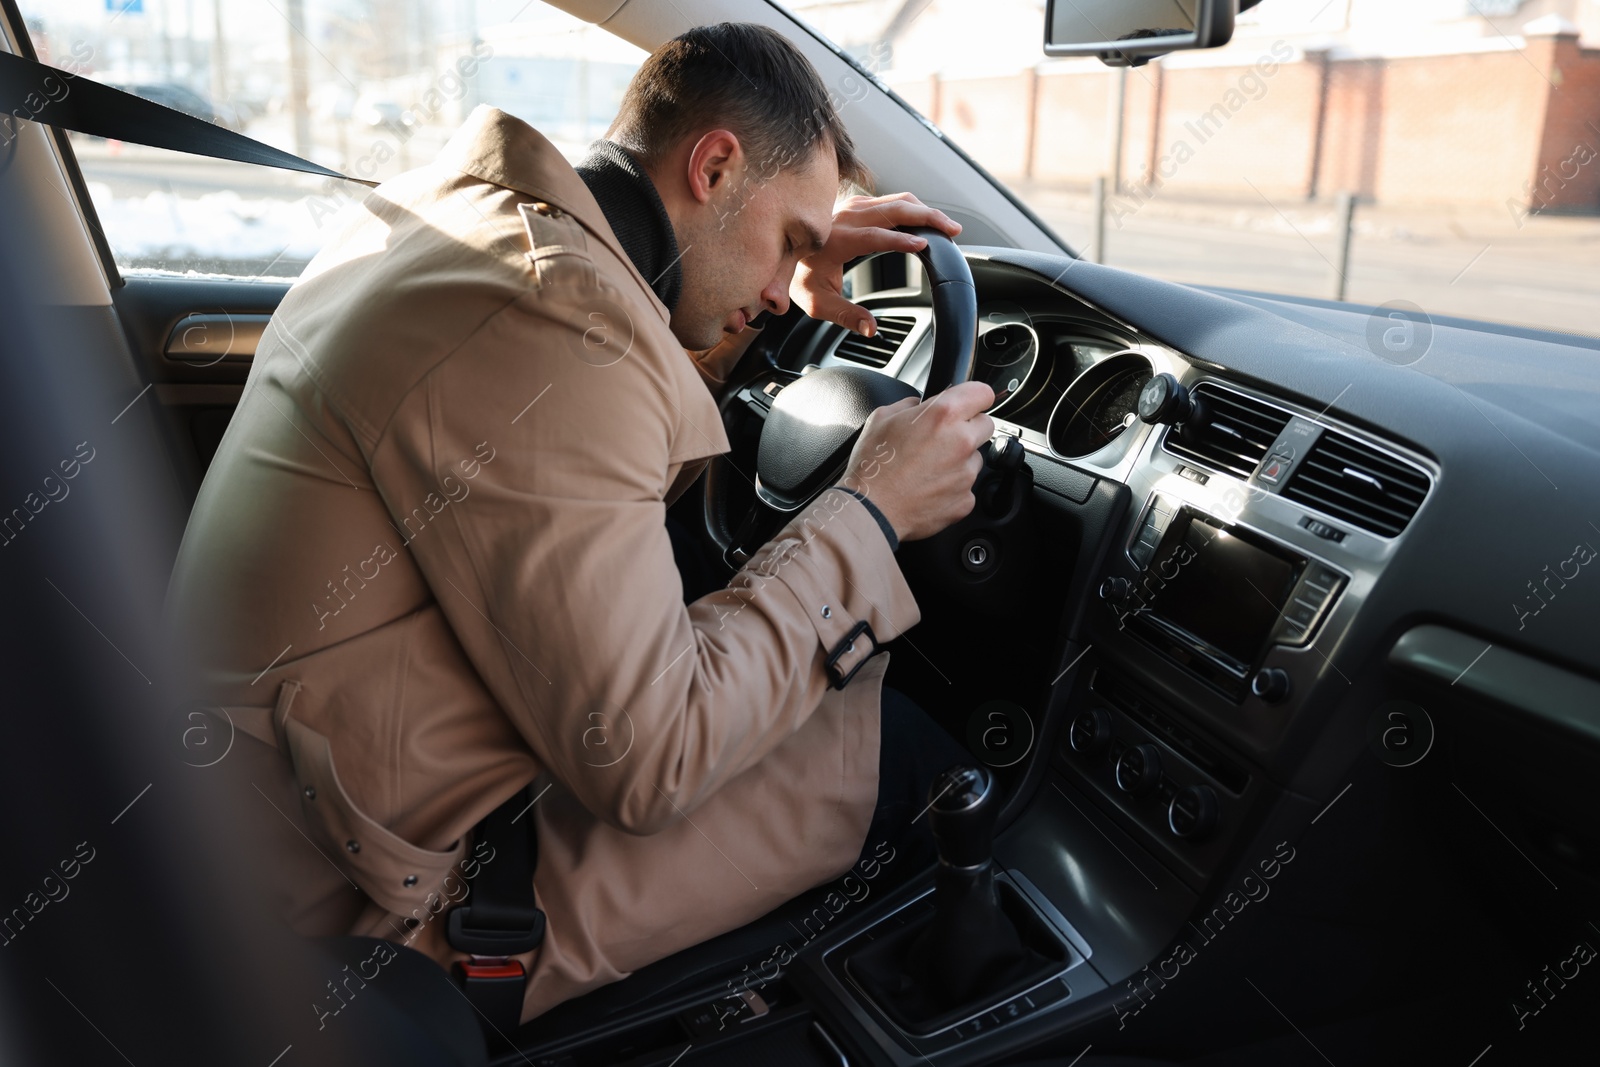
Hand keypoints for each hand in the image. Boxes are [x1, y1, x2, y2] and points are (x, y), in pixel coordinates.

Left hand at [792, 193, 961, 337]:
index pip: (875, 236)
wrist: (782, 246)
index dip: (901, 240)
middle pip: (894, 209)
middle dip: (927, 217)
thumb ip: (846, 316)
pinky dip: (915, 208)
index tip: (924, 244)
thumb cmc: (799, 276)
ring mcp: (853, 206)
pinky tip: (928, 220)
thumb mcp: (818, 303)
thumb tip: (871, 329)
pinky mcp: (859, 204)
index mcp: (836, 239)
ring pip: (897, 200)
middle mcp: (846, 217)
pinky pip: (892, 201)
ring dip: (925, 210)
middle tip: (953, 230)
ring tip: (947, 225)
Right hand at [836, 380, 995, 542]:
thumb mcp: (882, 418)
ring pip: (975, 458)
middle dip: (968, 428)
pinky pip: (966, 487)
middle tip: (942, 439)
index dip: (975, 397)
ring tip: (928, 469)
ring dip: (959, 460)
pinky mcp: (965, 500)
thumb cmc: (873, 466)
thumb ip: (910, 405)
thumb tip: (920, 405)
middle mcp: (961, 441)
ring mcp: (966, 473)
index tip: (970, 403)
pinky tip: (928, 488)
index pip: (982, 393)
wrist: (870, 510)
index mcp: (943, 415)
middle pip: (986, 425)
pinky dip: (952, 487)